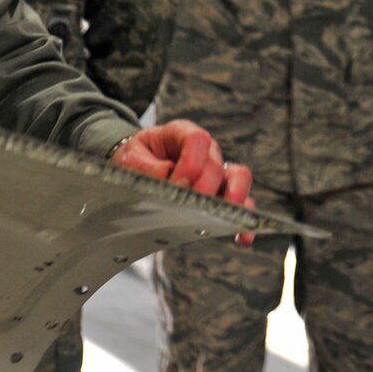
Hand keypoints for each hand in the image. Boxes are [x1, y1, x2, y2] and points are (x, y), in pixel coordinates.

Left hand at [111, 119, 257, 244]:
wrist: (135, 170)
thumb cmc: (134, 160)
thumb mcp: (129, 159)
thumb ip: (145, 167)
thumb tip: (166, 174)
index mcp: (181, 134)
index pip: (197, 140)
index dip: (191, 163)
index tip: (177, 184)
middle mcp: (205, 151)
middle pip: (216, 165)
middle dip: (205, 188)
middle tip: (189, 207)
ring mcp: (216, 172)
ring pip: (239, 177)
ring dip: (235, 198)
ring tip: (225, 218)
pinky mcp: (221, 194)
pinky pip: (241, 203)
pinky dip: (243, 220)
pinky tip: (242, 237)